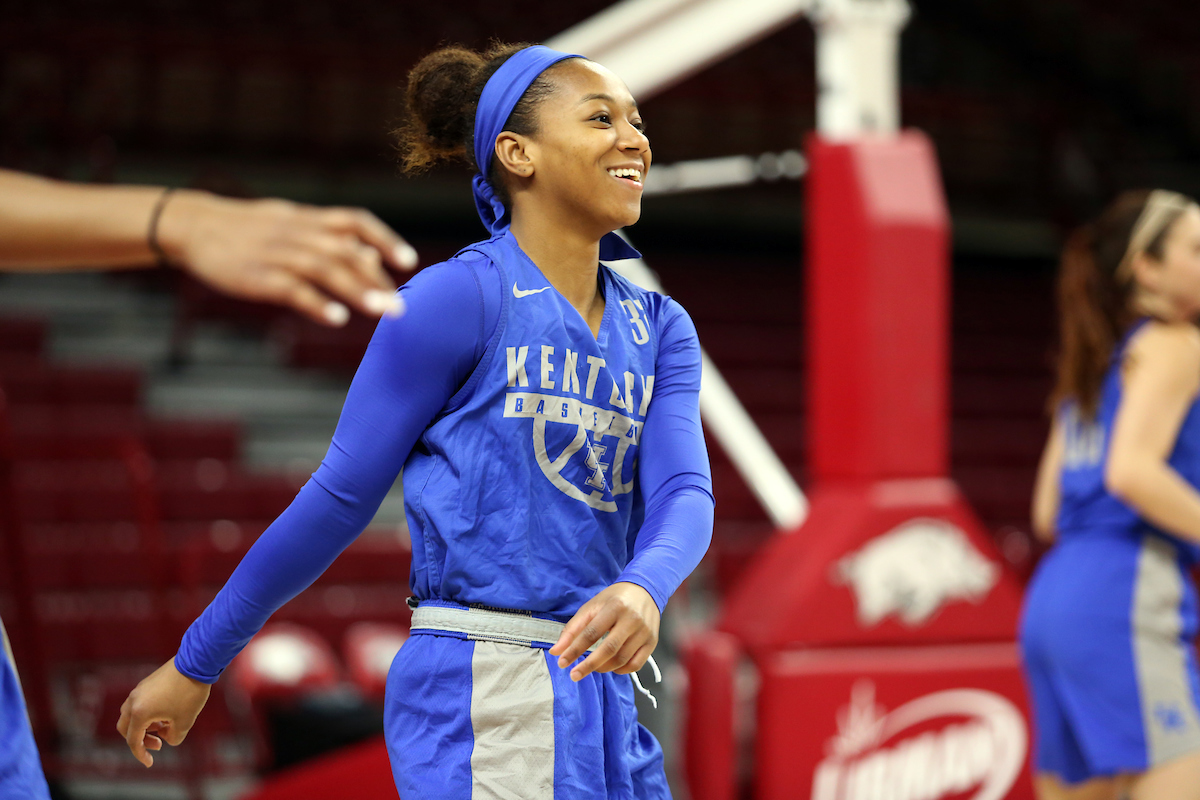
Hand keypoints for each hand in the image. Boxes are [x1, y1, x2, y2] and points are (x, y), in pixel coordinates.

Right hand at [116, 657, 211, 767]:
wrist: (196, 662)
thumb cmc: (190, 693)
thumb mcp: (185, 722)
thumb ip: (173, 738)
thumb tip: (167, 738)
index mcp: (139, 713)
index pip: (133, 740)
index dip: (140, 754)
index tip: (150, 763)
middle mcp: (133, 701)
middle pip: (126, 728)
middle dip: (140, 740)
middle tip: (158, 744)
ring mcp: (139, 690)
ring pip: (131, 715)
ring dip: (144, 726)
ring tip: (164, 727)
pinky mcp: (146, 683)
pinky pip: (139, 704)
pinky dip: (147, 714)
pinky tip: (166, 714)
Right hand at [158, 191, 418, 325]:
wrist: (193, 225)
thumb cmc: (251, 230)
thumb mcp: (292, 224)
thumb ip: (332, 240)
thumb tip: (375, 259)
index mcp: (308, 219)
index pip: (355, 221)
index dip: (384, 238)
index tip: (409, 262)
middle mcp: (297, 232)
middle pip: (344, 251)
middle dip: (376, 279)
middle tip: (400, 307)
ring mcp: (276, 253)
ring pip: (322, 268)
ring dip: (356, 290)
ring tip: (382, 311)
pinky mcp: (255, 275)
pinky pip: (290, 288)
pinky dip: (315, 303)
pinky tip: (337, 318)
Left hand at [549, 582, 659, 681]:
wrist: (645, 591)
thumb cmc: (614, 599)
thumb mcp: (592, 607)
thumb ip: (573, 629)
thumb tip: (556, 652)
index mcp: (615, 607)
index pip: (592, 633)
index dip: (575, 650)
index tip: (562, 663)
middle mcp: (632, 619)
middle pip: (609, 649)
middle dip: (589, 665)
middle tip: (574, 675)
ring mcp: (644, 632)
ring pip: (622, 659)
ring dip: (603, 668)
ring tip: (592, 667)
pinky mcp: (652, 642)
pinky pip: (635, 664)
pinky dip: (620, 670)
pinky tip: (611, 666)